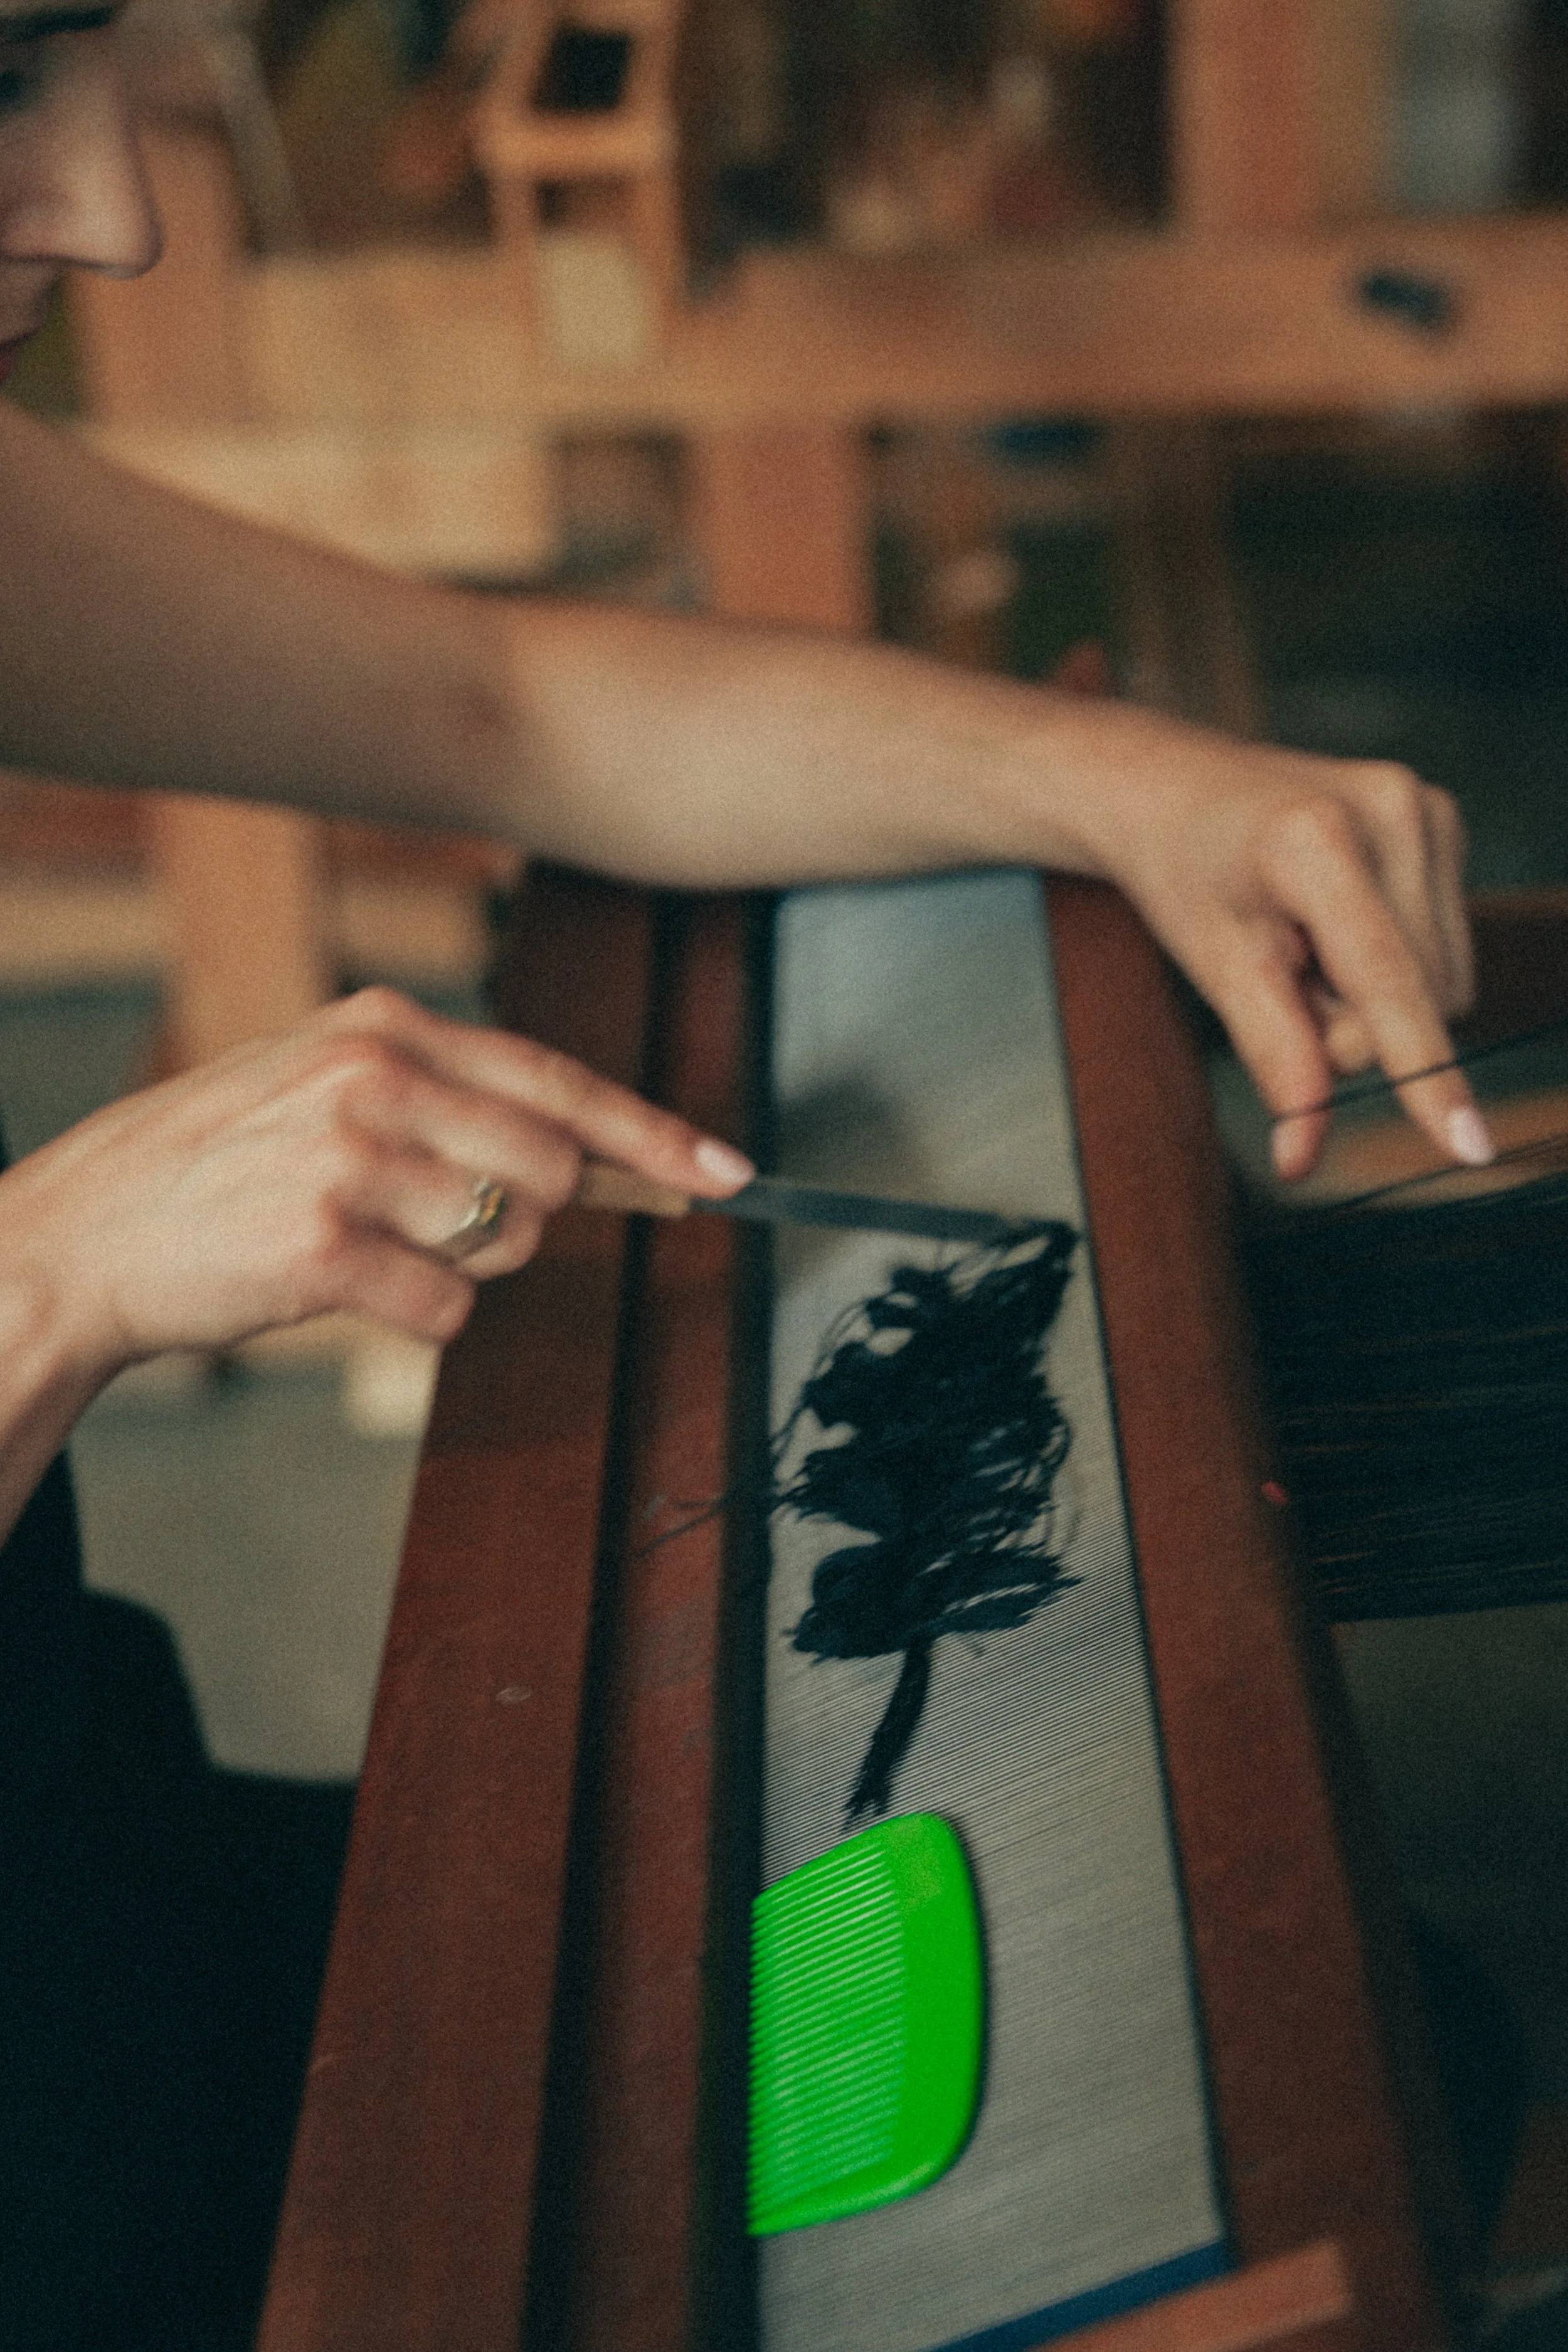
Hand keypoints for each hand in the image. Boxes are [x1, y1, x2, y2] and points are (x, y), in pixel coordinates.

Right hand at [0, 986, 753, 1384]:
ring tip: (364, 1242)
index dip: (655, 1132)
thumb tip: (594, 1156)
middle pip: (554, 1171)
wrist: (81, 1236)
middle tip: (430, 1222)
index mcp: (383, 1025)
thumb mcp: (325, 1085)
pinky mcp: (324, 1244)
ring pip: (506, 1243)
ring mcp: (349, 1157)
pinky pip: (447, 1309)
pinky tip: (338, 1285)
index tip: (728, 1172)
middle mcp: (374, 1076)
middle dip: (523, 1218)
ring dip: (457, 1266)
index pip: (559, 1080)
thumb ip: (451, 1101)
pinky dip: (413, 1315)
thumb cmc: (216, 1166)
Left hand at [1067, 710, 1480, 1178]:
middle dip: (1351, 1022)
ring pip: (1443, 982)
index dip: (1425, 1073)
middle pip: (1420, 999)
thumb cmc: (1184, 877)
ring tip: (1306, 942)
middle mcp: (1391, 810)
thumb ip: (1272, 1057)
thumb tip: (1301, 1158)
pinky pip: (1443, 947)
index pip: (1388, 983)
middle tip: (1282, 974)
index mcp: (1317, 841)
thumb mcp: (1212, 968)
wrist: (1177, 791)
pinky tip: (1336, 922)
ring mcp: (1426, 808)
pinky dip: (1391, 960)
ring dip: (1373, 994)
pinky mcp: (1443, 818)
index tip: (1467, 1147)